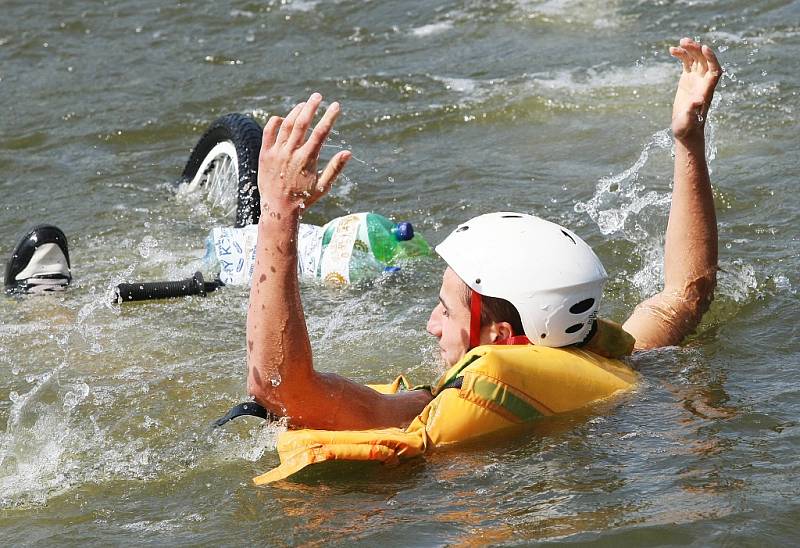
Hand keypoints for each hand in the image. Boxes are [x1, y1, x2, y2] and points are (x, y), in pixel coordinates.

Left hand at [258, 93, 351, 213]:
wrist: (278, 209)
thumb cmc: (303, 198)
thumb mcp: (323, 187)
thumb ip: (335, 168)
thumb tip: (348, 152)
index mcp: (307, 160)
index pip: (321, 132)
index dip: (329, 117)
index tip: (336, 106)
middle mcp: (291, 153)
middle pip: (302, 123)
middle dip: (311, 106)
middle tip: (318, 96)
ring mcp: (276, 152)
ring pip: (286, 124)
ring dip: (296, 111)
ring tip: (304, 105)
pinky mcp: (264, 154)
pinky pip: (268, 132)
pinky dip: (275, 122)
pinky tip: (283, 118)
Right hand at [669, 38, 721, 143]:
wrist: (685, 131)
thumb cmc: (687, 128)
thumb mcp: (689, 121)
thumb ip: (693, 111)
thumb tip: (698, 100)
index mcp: (706, 90)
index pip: (714, 70)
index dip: (711, 58)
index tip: (704, 48)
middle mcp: (703, 82)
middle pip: (704, 61)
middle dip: (697, 50)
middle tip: (685, 42)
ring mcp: (695, 79)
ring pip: (696, 59)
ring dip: (690, 49)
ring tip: (680, 42)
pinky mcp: (687, 79)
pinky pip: (686, 63)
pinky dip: (681, 55)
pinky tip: (672, 50)